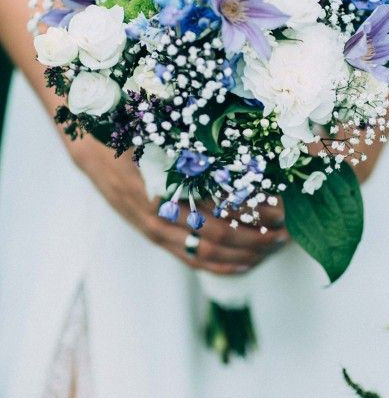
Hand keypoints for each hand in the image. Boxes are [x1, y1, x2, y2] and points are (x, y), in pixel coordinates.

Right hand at [68, 135, 288, 274]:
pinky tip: (245, 265)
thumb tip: (242, 144)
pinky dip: (220, 265)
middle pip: (218, 233)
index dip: (253, 210)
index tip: (282, 207)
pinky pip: (190, 259)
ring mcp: (156, 229)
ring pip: (207, 251)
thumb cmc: (130, 134)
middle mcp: (161, 214)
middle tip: (287, 230)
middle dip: (256, 234)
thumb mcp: (161, 132)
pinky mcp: (155, 237)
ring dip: (244, 253)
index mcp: (167, 185)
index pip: (220, 205)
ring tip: (273, 247)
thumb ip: (195, 143)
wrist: (92, 150)